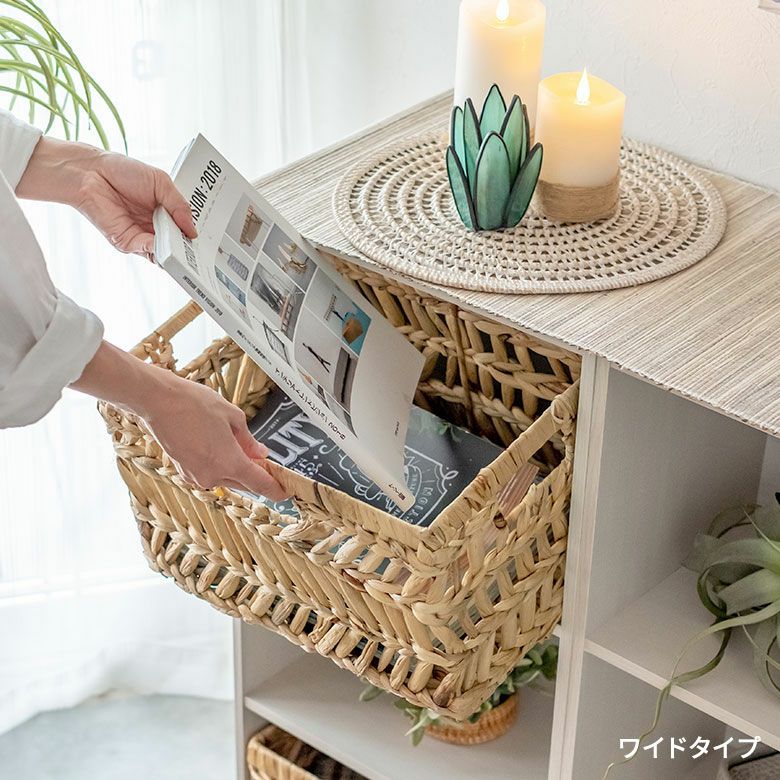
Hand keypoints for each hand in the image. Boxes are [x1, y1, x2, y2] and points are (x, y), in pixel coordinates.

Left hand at [17, 137, 196, 259]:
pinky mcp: (129, 243)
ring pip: (166, 253)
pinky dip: (161, 253)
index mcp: (166, 212)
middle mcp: (155, 227)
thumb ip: (179, 206)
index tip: (212, 243)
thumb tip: (193, 230)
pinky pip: (149, 252)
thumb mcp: (161, 183)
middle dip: (191, 251)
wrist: (91, 173)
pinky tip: (170, 249)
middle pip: (178, 245)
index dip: (197, 236)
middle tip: (207, 255)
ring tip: (192, 255)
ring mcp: (143, 237)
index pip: (185, 229)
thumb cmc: (123, 172)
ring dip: (178, 255)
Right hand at [72, 342, 287, 500]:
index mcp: (229, 463)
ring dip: (237, 470)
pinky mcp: (184, 472)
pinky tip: (222, 449)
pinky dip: (220, 466)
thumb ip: (249, 440)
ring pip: (226, 479)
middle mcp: (212, 476)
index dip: (275, 489)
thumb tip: (260, 453)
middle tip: (265, 461)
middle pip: (244, 483)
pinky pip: (210, 473)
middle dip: (256, 474)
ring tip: (243, 448)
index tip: (284, 492)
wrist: (159, 402)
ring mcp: (196, 476)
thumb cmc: (195, 404)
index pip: (260, 484)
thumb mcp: (233, 417)